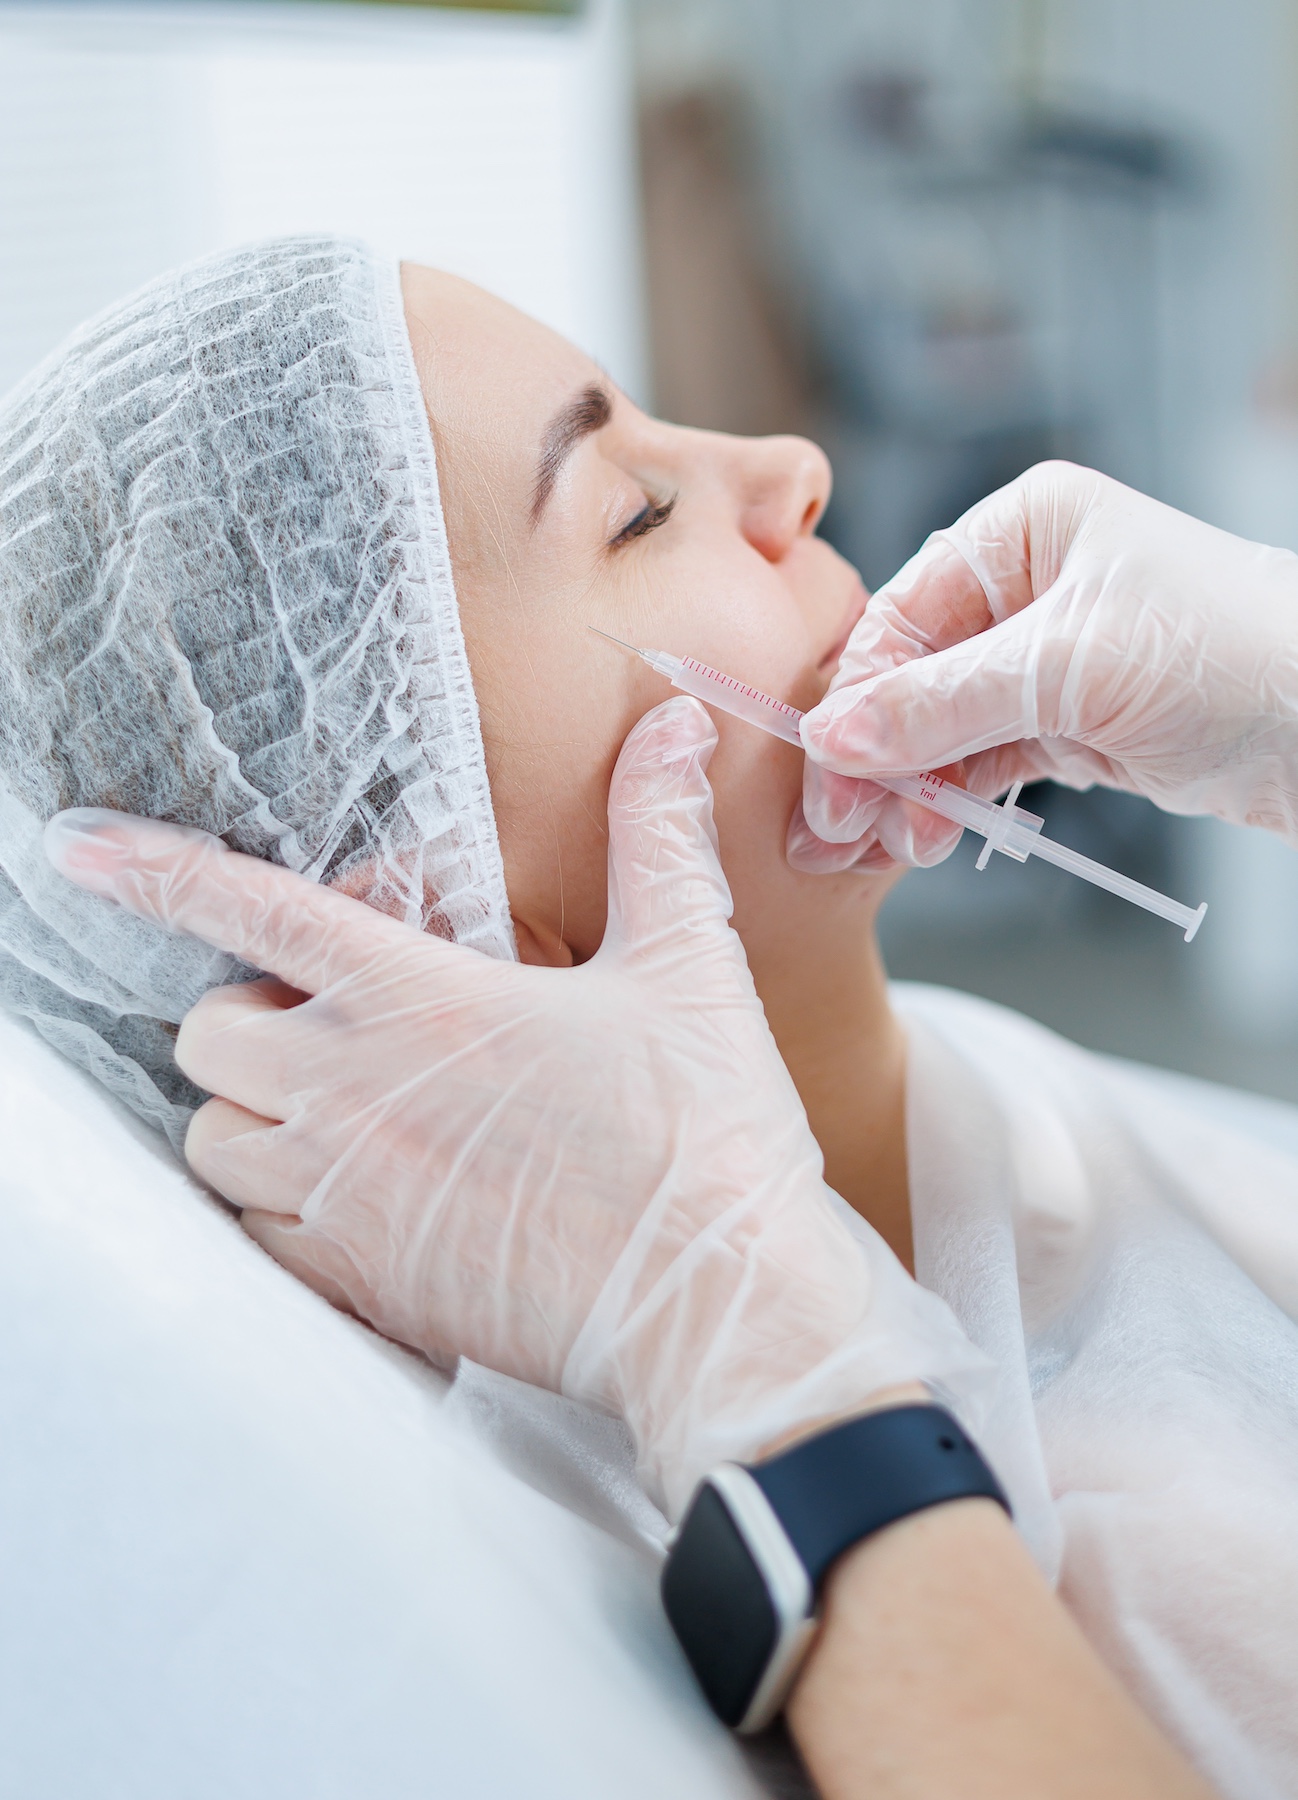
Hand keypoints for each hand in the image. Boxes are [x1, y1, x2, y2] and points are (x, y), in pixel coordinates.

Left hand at [45, 697, 980, 1518]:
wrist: (713, 1306)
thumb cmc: (701, 1133)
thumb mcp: (686, 966)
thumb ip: (656, 837)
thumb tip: (674, 729)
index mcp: (421, 998)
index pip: (254, 912)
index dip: (155, 870)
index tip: (79, 848)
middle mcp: (354, 1093)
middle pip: (205, 1037)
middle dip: (245, 1021)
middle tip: (334, 1027)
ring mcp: (344, 1196)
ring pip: (211, 1142)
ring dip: (252, 1118)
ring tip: (344, 1115)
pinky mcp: (358, 1285)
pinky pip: (253, 1240)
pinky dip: (281, 1213)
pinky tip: (364, 1203)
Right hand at [793, 461, 1297, 868]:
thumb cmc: (1235, 654)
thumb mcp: (1070, 671)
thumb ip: (941, 706)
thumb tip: (833, 740)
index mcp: (1023, 531)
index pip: (902, 615)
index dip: (856, 698)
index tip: (826, 775)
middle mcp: (1026, 586)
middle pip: (910, 675)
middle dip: (873, 755)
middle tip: (837, 831)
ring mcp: (1045, 657)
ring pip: (939, 726)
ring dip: (909, 787)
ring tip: (894, 845)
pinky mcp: (1068, 721)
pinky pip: (982, 758)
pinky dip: (952, 797)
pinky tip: (931, 835)